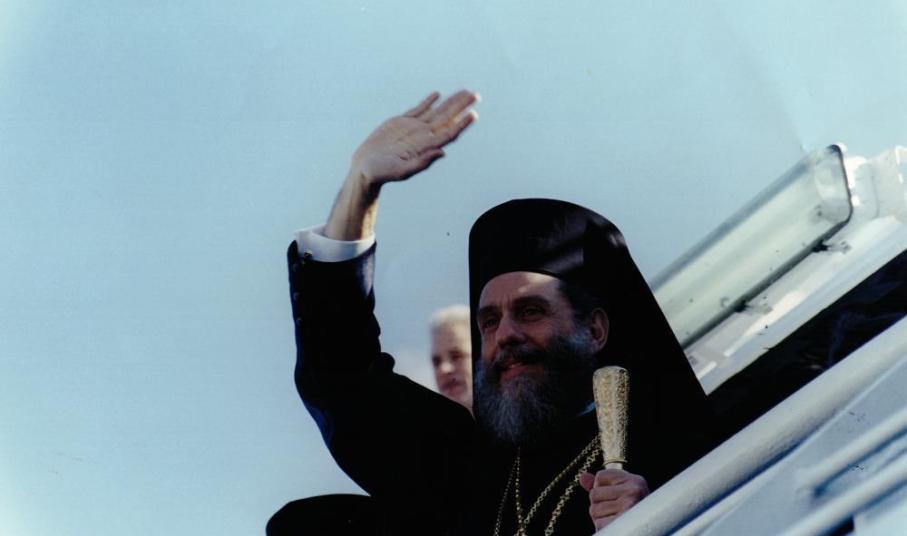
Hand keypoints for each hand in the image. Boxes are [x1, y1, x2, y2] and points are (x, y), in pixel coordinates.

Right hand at [350, 90, 478, 187]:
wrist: (366, 167)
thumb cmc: (383, 173)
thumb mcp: (403, 170)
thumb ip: (422, 162)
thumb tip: (442, 152)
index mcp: (426, 147)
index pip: (449, 133)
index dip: (462, 123)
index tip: (474, 113)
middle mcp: (424, 136)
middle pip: (447, 118)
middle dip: (461, 106)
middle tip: (476, 95)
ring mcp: (414, 128)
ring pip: (437, 111)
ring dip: (451, 102)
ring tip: (465, 92)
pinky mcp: (402, 122)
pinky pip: (418, 109)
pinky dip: (428, 102)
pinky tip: (438, 95)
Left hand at [578, 469, 648, 529]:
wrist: (648, 530)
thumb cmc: (633, 515)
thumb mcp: (621, 494)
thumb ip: (602, 485)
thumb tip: (583, 477)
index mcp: (635, 481)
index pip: (600, 477)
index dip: (601, 489)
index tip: (614, 497)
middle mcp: (634, 491)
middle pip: (594, 494)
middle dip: (600, 505)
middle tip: (615, 512)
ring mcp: (629, 507)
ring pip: (594, 510)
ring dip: (601, 518)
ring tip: (616, 520)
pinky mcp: (623, 523)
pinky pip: (599, 524)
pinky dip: (604, 528)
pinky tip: (617, 528)